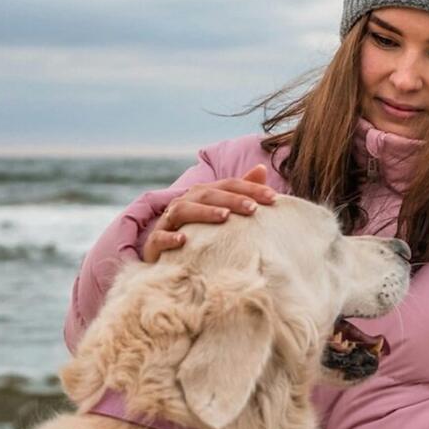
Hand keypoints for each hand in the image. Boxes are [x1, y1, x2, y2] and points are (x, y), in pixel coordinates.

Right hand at [142, 164, 276, 262]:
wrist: (166, 260)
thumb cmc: (200, 233)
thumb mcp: (222, 213)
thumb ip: (241, 192)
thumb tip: (262, 169)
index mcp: (202, 195)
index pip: (228, 185)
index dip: (250, 189)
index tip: (274, 199)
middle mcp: (184, 203)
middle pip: (207, 194)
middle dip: (231, 199)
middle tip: (253, 208)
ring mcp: (167, 222)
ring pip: (182, 211)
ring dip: (204, 212)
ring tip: (224, 218)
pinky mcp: (154, 244)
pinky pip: (159, 237)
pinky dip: (170, 237)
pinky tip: (184, 240)